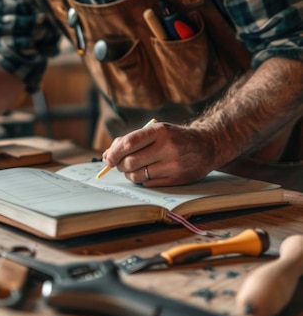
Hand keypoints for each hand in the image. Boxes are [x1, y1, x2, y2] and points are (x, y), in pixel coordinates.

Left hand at [101, 122, 215, 185]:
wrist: (208, 145)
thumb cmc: (174, 137)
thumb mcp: (155, 131)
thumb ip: (130, 140)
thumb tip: (106, 155)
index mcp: (159, 131)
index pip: (128, 143)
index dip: (114, 153)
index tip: (108, 159)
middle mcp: (168, 147)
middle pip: (131, 162)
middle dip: (120, 165)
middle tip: (119, 165)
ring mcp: (174, 165)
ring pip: (139, 175)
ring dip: (129, 174)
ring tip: (131, 170)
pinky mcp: (178, 179)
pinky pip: (149, 184)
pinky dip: (142, 180)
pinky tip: (146, 173)